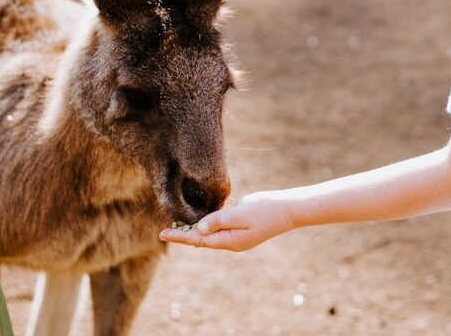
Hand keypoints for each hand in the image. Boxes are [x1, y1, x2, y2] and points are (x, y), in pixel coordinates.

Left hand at [159, 191, 295, 251]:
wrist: (288, 209)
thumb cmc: (265, 210)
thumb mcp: (239, 214)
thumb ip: (218, 220)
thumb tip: (199, 228)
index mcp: (229, 241)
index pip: (198, 240)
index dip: (180, 236)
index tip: (162, 234)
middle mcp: (231, 239)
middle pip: (202, 237)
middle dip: (185, 233)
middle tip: (165, 230)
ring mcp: (237, 233)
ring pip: (211, 230)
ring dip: (196, 226)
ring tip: (179, 223)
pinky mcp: (242, 224)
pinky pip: (221, 223)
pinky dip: (210, 219)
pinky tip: (203, 214)